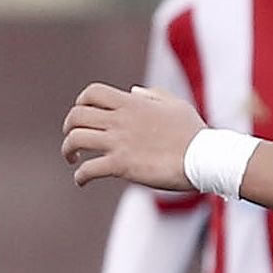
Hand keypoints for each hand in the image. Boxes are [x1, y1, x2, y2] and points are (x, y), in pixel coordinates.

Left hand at [63, 82, 211, 191]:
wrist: (204, 157)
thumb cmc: (194, 133)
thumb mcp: (176, 105)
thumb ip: (153, 95)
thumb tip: (133, 91)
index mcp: (132, 103)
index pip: (93, 92)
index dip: (80, 102)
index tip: (83, 115)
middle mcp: (121, 120)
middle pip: (77, 115)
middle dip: (69, 127)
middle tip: (74, 140)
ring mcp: (119, 142)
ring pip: (76, 139)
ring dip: (68, 150)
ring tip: (73, 159)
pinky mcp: (122, 165)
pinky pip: (88, 169)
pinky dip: (79, 176)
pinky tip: (82, 181)